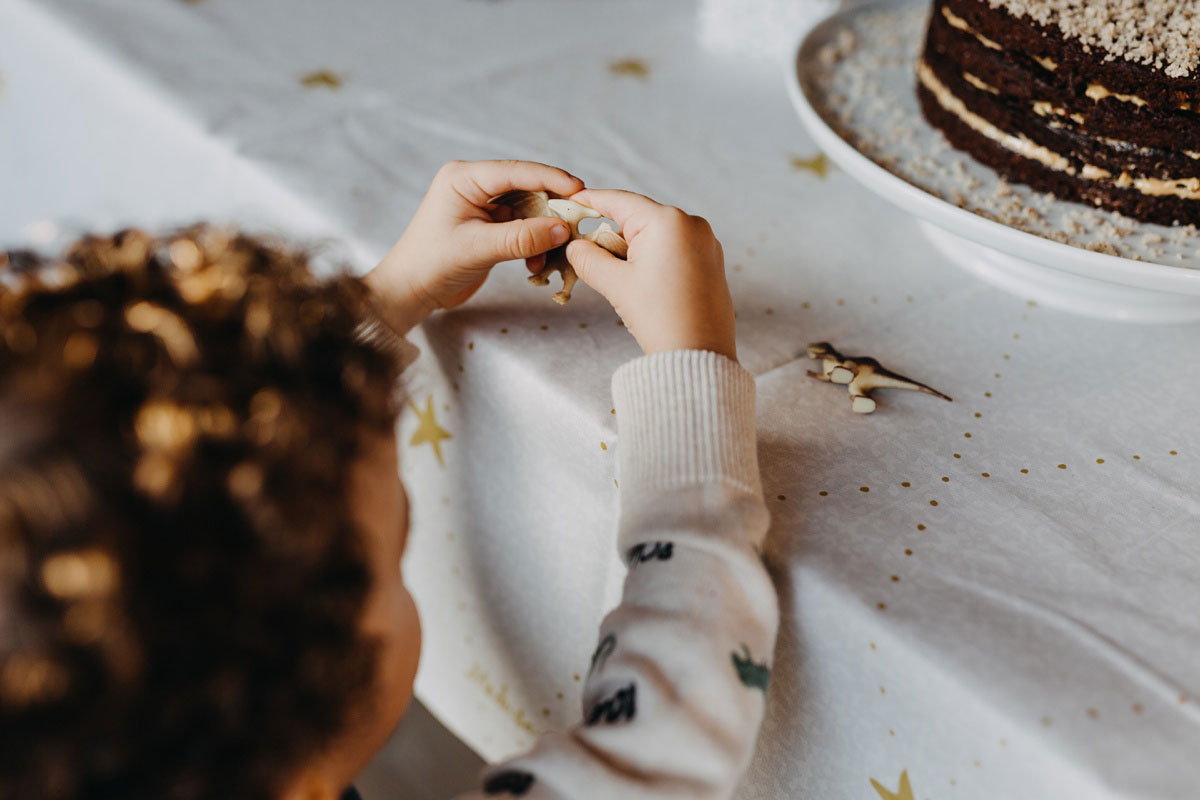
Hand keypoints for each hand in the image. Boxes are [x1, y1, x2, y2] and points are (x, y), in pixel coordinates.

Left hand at [365, 160, 584, 332]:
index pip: (516, 171)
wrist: (411, 291)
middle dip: (551, 209)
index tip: (580, 191)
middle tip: (575, 226)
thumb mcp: (478, 248)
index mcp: (464, 178)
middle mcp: (475, 185)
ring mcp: (483, 205)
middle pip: (527, 188)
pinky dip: (533, 244)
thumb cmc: (431, 263)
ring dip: (543, 232)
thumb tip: (562, 228)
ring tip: (551, 254)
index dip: (550, 179)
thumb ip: (521, 237)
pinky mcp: (489, 225)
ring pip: (528, 210)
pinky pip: (522, 228)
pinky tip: (535, 263)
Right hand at [564, 190, 736, 361]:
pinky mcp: (711, 261)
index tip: (571, 201)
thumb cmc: (660, 318)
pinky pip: (674, 248)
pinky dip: (652, 257)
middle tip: (587, 253)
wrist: (698, 355)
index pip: (620, 201)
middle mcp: (692, 224)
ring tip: (619, 277)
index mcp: (668, 222)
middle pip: (639, 218)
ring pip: (656, 234)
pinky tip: (642, 282)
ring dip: (632, 248)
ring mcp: (705, 242)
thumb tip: (575, 246)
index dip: (591, 200)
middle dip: (611, 233)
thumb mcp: (615, 284)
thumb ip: (588, 258)